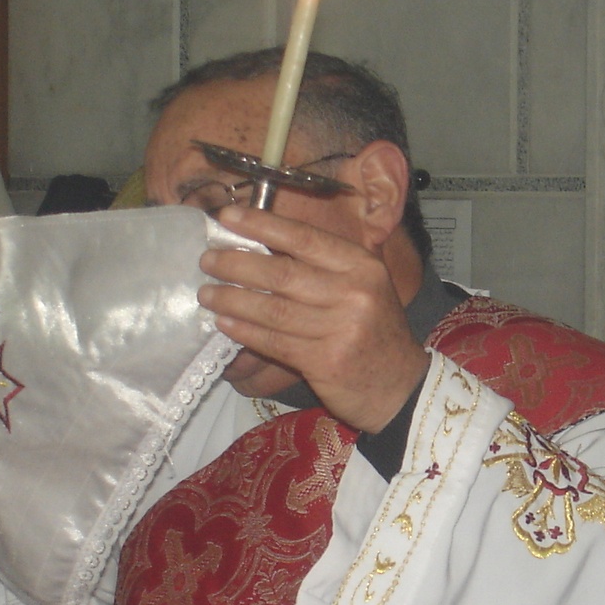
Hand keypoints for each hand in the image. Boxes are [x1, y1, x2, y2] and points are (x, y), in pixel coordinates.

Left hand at [198, 204, 426, 431]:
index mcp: (362, 265)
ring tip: (206, 293)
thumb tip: (261, 244)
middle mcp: (354, 293)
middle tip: (207, 260)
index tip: (227, 217)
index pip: (304, 237)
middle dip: (236, 264)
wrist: (398, 386)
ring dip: (232, 299)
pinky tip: (224, 323)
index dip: (262, 225)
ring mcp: (340, 329)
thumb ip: (323, 265)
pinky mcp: (325, 361)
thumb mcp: (364, 286)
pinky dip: (244, 331)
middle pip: (282, 273)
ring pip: (273, 309)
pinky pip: (274, 341)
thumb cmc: (373, 330)